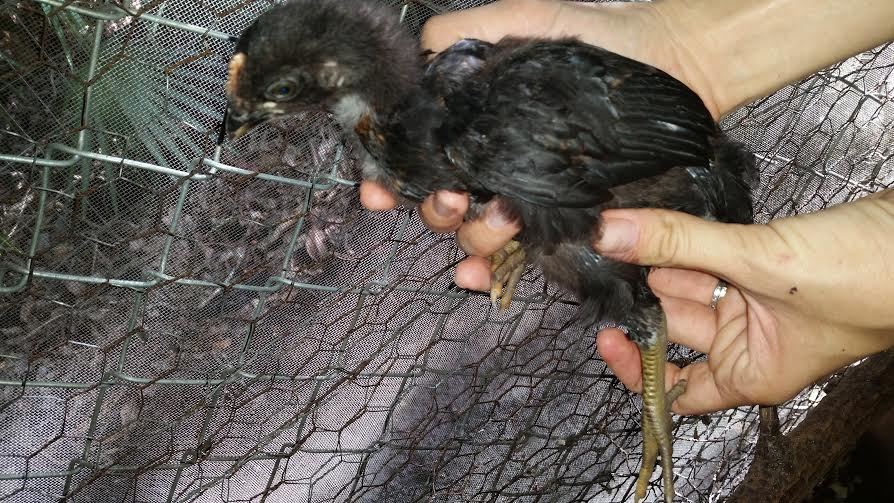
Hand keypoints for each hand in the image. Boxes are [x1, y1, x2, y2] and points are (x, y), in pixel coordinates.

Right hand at [361, 0, 698, 288]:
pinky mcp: (564, 220)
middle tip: (453, 197)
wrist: (667, 59)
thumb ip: (459, 35)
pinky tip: (478, 277)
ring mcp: (528, 198)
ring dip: (472, 236)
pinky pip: (521, 256)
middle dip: (435, 208)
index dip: (392, 178)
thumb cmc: (592, 39)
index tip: (379, 189)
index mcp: (475, 130)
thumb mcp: (519, 18)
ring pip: (476, 235)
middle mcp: (493, 168)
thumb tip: (413, 57)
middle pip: (441, 206)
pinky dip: (491, 272)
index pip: (420, 161)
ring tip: (500, 214)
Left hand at [593, 190, 893, 413]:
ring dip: (664, 258)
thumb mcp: (761, 263)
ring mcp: (760, 301)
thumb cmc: (870, 278)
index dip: (638, 365)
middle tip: (604, 256)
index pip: (677, 387)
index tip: (605, 334)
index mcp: (752, 371)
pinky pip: (715, 255)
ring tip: (621, 230)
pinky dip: (692, 239)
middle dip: (645, 292)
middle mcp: (752, 341)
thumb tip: (611, 234)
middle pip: (679, 323)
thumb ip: (682, 245)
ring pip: (694, 282)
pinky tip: (662, 219)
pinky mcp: (768, 264)